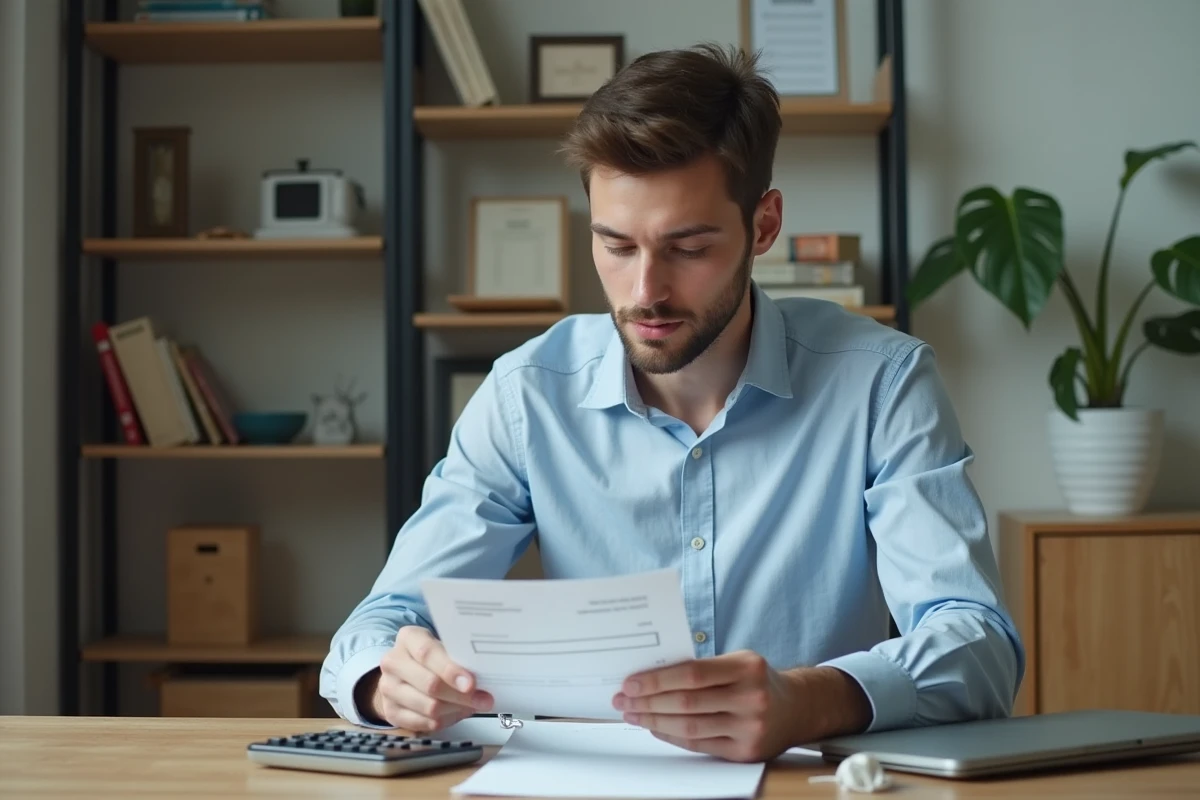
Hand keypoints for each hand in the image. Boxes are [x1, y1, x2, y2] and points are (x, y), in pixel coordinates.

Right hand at [357, 625, 493, 731]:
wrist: (403, 673)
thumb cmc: (432, 658)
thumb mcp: (443, 648)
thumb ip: (459, 658)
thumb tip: (485, 676)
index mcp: (408, 638)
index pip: (427, 653)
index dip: (451, 670)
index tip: (472, 683)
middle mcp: (393, 661)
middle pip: (430, 684)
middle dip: (461, 695)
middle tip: (484, 700)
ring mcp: (388, 688)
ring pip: (429, 707)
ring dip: (456, 709)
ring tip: (472, 706)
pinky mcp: (390, 711)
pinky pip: (423, 723)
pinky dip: (444, 721)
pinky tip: (455, 713)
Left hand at [612, 651, 870, 761]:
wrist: (797, 708)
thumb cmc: (756, 679)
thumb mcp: (737, 660)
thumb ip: (701, 667)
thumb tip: (651, 675)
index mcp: (747, 667)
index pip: (692, 674)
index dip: (657, 680)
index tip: (630, 682)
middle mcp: (752, 698)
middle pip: (687, 703)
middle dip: (648, 701)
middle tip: (623, 700)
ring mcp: (751, 728)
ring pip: (690, 727)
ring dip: (654, 720)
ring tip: (633, 714)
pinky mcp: (746, 752)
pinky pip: (699, 745)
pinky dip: (672, 736)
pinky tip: (655, 726)